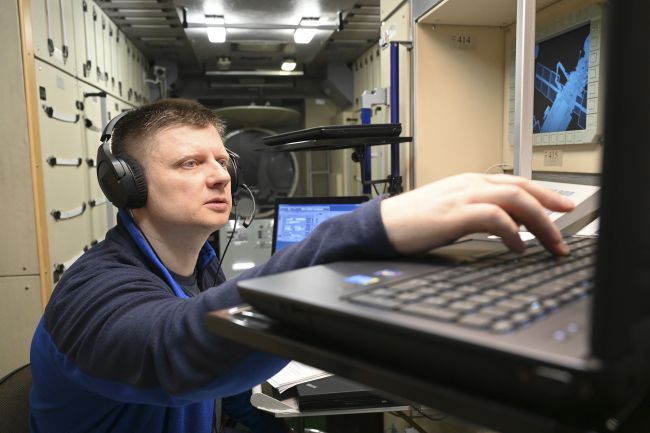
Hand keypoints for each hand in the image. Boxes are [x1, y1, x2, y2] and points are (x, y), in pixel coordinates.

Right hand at [380, 173, 574, 254]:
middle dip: (550, 209)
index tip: (564, 209)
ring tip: (552, 244)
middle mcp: (470, 184)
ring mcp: (462, 197)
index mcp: (470, 181)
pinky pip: (494, 217)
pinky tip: (518, 247)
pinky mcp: (454, 214)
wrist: (383, 224)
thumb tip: (511, 225)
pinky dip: (512, 232)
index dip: (545, 194)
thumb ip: (482, 212)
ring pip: (514, 199)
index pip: (517, 182)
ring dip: (540, 223)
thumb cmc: (414, 220)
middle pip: (522, 189)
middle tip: (565, 231)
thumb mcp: (454, 211)